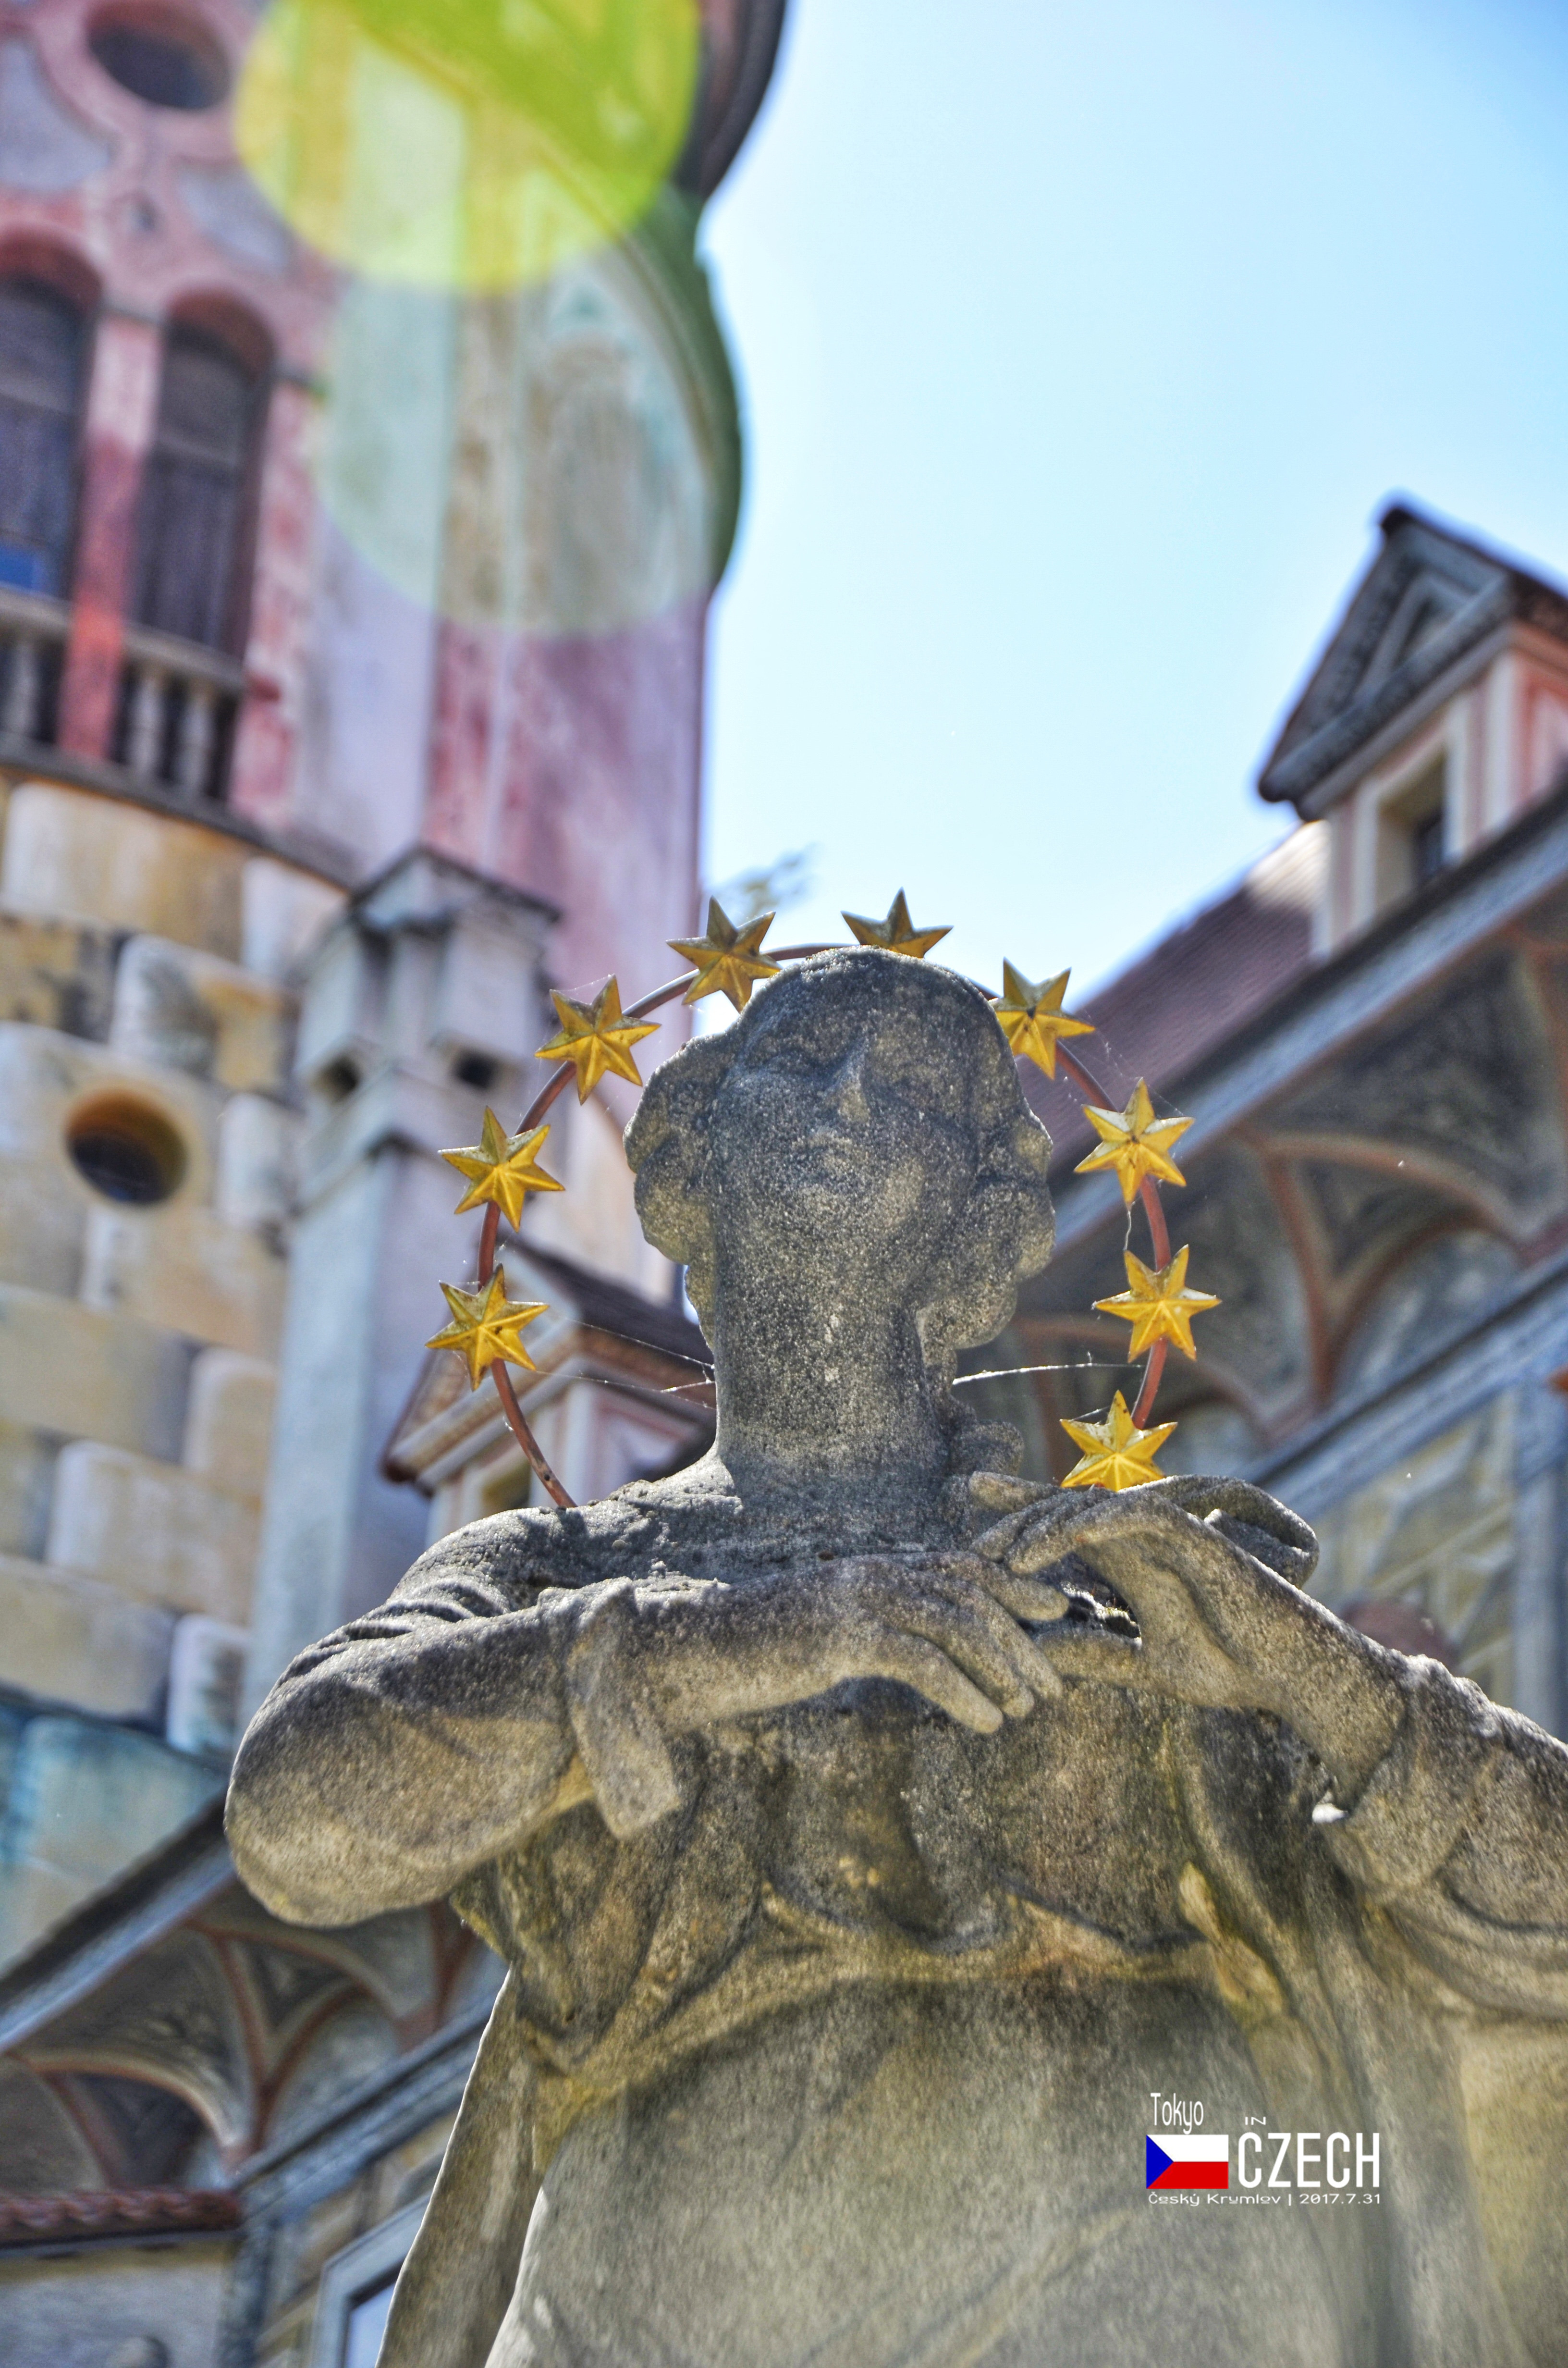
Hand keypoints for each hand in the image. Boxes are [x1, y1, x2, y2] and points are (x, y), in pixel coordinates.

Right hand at [637, 1553, 1069, 1736]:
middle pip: (970, 1593)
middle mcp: (871, 1574)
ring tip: (1024, 1710)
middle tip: (1053, 1686)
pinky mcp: (842, 1635)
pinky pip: (923, 1660)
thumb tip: (920, 1655)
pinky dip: (963, 1692)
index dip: (1014, 1584)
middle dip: (1019, 1640)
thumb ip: (873, 1633)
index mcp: (872, 1570)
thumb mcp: (826, 1637)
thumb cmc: (755, 1655)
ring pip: (956, 1623)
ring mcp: (856, 1600)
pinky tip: (985, 1724)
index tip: (1056, 1611)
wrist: (688, 1656)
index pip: (961, 1565)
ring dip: (1000, 1669)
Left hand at [973, 1480, 1403, 1792]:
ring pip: (1099, 1507)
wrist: (1293, 1678)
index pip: (1065, 1526)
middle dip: (1019, 1514)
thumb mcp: (1144, 1665)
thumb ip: (1094, 1653)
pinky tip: (1071, 1538)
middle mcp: (1144, 1541)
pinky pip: (1146, 1516)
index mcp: (1130, 1564)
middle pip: (1070, 1506)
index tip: (968, 1504)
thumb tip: (1032, 1652)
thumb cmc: (1231, 1668)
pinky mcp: (1202, 1542)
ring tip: (1008, 1556)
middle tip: (974, 1539)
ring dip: (1049, 1526)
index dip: (1019, 1509)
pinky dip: (1106, 1521)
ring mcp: (1172, 1537)